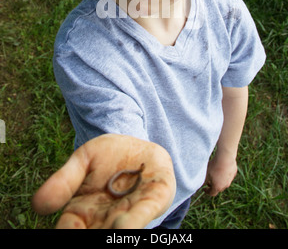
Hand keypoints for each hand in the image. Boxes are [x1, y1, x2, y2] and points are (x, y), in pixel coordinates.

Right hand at [32, 134, 175, 228]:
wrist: (140, 147)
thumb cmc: (109, 156)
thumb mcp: (83, 160)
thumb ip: (64, 181)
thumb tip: (38, 205)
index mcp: (82, 213)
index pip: (68, 230)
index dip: (66, 232)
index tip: (66, 231)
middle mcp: (106, 220)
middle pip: (95, 235)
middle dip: (91, 236)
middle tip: (90, 233)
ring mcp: (130, 212)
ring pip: (119, 231)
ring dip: (113, 233)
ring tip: (111, 231)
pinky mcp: (154, 200)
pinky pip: (143, 213)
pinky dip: (134, 222)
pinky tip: (123, 227)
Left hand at [203, 150, 236, 196]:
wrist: (225, 157)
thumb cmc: (214, 166)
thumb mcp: (206, 174)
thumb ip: (202, 181)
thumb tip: (198, 185)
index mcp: (218, 187)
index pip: (212, 193)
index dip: (207, 191)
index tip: (204, 188)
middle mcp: (225, 185)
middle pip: (218, 188)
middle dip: (213, 186)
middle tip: (208, 181)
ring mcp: (230, 179)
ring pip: (224, 182)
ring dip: (219, 180)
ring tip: (215, 174)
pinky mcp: (234, 173)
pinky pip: (228, 176)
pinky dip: (224, 175)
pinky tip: (221, 169)